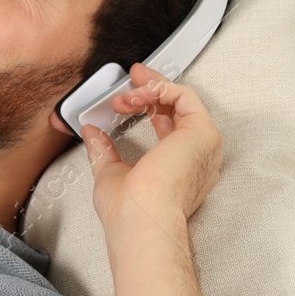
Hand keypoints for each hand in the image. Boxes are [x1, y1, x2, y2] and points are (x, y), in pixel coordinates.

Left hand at [82, 63, 222, 229]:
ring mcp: (203, 145)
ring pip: (184, 100)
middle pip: (180, 110)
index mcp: (179, 169)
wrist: (141, 219)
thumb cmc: (129, 212)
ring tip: (126, 93)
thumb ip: (104, 151)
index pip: (171, 128)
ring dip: (151, 89)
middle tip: (133, 76)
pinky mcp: (202, 133)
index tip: (130, 97)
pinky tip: (139, 94)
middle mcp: (197, 157)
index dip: (152, 106)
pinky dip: (160, 88)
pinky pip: (186, 97)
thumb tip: (92, 133)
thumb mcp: (109, 174)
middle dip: (154, 89)